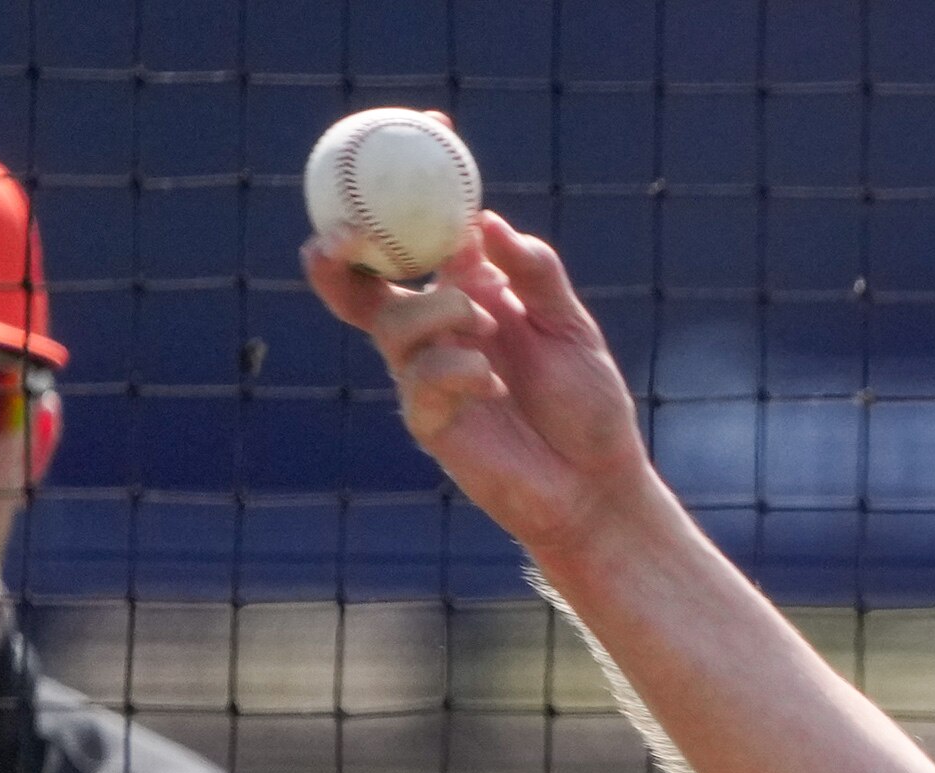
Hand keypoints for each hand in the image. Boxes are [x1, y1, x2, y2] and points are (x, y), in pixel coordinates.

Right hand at [302, 212, 658, 559]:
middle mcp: (438, 330)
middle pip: (364, 283)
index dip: (413, 186)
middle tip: (344, 231)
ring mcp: (427, 376)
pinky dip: (456, 370)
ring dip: (437, 312)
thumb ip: (533, 271)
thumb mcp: (571, 324)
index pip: (423, 236)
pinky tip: (492, 383)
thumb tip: (485, 221)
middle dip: (339, 252)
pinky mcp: (429, 424)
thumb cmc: (586, 404)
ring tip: (484, 325)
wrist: (595, 483)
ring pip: (394, 324)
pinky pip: (418, 382)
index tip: (430, 126)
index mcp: (469, 294)